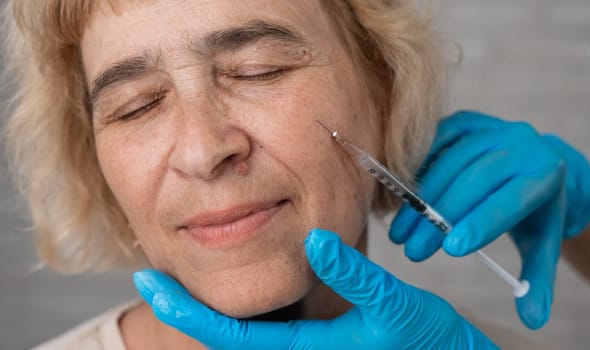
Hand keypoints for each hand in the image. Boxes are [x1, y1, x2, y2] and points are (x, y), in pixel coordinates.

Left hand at [133, 228, 497, 349]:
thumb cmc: (427, 341)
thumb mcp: (397, 306)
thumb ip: (356, 275)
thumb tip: (313, 240)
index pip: (232, 336)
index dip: (188, 311)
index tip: (151, 283)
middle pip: (226, 337)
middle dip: (186, 309)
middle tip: (152, 276)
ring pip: (243, 334)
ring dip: (209, 309)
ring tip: (184, 278)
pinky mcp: (317, 341)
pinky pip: (266, 329)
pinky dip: (240, 310)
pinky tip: (239, 284)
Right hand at [389, 110, 589, 328]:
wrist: (535, 160)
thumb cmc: (536, 209)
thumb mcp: (543, 243)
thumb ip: (538, 280)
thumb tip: (533, 319)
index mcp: (544, 174)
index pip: (508, 200)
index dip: (479, 223)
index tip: (451, 249)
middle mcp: (519, 144)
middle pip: (471, 183)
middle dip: (437, 221)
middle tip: (413, 252)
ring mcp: (489, 128)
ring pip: (447, 164)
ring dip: (418, 202)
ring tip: (400, 234)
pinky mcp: (465, 121)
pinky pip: (434, 143)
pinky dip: (414, 171)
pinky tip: (400, 199)